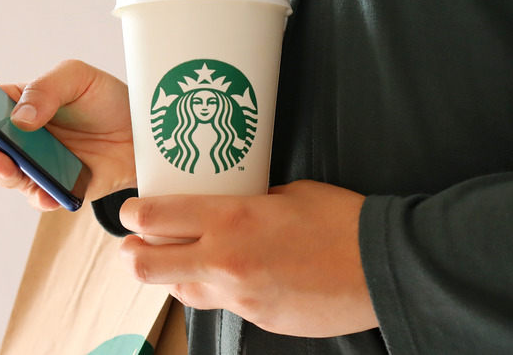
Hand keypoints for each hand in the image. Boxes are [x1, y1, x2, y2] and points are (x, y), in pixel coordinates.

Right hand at [0, 59, 134, 208]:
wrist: (147, 132)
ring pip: (8, 173)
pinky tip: (44, 193)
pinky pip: (42, 197)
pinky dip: (41, 196)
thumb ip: (46, 89)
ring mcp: (39, 163)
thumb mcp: (79, 78)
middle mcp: (22, 136)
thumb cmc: (107, 99)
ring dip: (2, 170)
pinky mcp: (61, 187)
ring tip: (6, 164)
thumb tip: (19, 117)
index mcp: (19, 104)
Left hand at [118, 180, 377, 336]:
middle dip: (131, 253)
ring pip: (179, 291)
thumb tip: (224, 206)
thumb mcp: (287, 193)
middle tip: (137, 243)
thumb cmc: (340, 220)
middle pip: (145, 266)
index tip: (130, 212)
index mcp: (230, 220)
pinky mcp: (257, 320)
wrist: (382, 267)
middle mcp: (224, 262)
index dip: (130, 215)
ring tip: (191, 259)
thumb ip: (245, 202)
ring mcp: (239, 298)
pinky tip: (242, 275)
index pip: (153, 219)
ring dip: (174, 275)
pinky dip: (218, 290)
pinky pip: (221, 306)